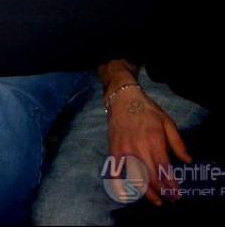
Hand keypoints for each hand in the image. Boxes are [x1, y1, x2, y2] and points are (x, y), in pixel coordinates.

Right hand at [107, 86, 190, 205]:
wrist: (121, 99)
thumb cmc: (146, 110)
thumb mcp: (167, 122)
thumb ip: (177, 142)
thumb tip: (187, 161)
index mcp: (153, 141)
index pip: (164, 169)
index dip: (171, 185)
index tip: (177, 194)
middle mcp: (138, 148)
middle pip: (151, 177)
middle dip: (162, 192)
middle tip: (170, 199)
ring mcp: (124, 151)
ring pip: (135, 178)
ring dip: (147, 193)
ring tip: (156, 201)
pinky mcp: (113, 151)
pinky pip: (116, 172)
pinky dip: (121, 185)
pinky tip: (127, 195)